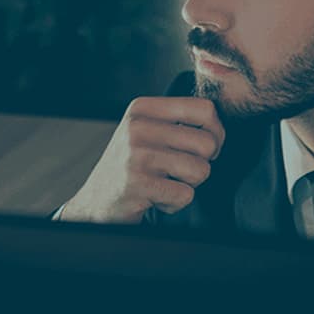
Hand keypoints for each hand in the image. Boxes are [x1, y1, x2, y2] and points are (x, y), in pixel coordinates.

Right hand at [59, 97, 224, 223]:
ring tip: (165, 184)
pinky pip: (185, 195)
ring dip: (188, 185)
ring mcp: (136, 155)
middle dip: (202, 164)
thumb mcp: (146, 132)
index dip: (216, 132)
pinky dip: (175, 204)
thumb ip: (176, 122)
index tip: (204, 149)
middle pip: (207, 143)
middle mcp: (137, 127)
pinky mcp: (138, 184)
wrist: (96, 202)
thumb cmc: (131, 166)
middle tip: (179, 171)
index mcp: (142, 109)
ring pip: (200, 170)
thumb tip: (218, 125)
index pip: (205, 109)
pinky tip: (156, 199)